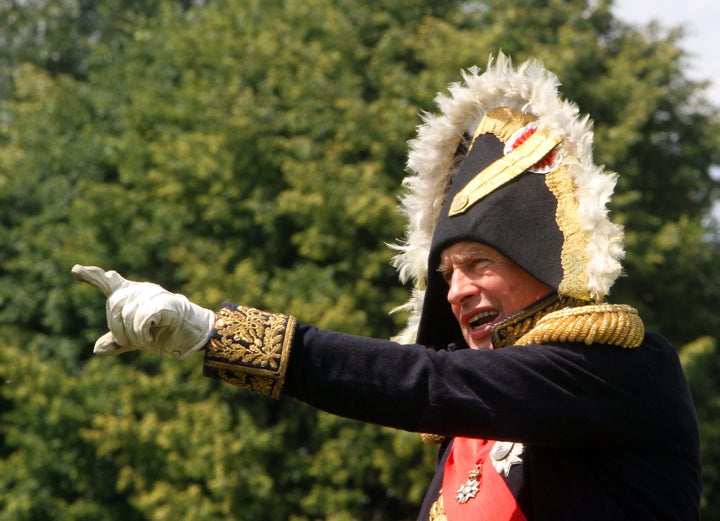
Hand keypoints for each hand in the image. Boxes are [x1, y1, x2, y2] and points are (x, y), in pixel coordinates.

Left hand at [71, 265, 214, 358]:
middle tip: (127, 342)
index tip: (75, 270)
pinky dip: (141, 334)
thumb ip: (117, 341)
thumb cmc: (166, 333)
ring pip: (127, 315)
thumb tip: (96, 349)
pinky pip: (141, 319)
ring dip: (132, 335)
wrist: (193, 334)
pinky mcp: (163, 302)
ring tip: (144, 341)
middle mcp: (141, 290)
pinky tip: (148, 339)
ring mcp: (152, 294)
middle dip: (117, 328)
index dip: (92, 276)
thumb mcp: (136, 339)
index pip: (110, 284)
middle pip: (114, 305)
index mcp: (133, 295)